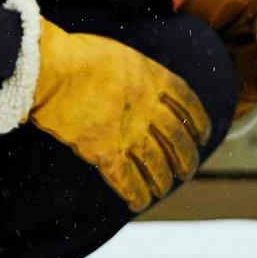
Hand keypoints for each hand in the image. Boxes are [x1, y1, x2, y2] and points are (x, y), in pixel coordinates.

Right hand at [29, 20, 209, 212]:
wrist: (53, 69)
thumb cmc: (77, 54)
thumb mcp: (119, 54)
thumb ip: (134, 74)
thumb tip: (133, 84)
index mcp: (152, 78)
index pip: (187, 102)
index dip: (198, 121)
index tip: (203, 134)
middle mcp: (148, 107)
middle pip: (177, 139)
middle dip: (186, 158)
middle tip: (187, 171)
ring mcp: (129, 131)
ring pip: (157, 164)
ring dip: (162, 181)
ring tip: (162, 190)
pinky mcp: (106, 151)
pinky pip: (128, 180)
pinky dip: (136, 194)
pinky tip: (139, 203)